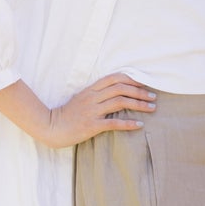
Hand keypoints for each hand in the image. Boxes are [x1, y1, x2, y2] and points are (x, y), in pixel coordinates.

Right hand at [0, 73, 156, 147]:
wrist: (51, 127)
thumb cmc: (67, 114)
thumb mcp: (81, 99)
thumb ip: (96, 94)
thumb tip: (115, 92)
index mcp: (91, 89)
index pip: (114, 78)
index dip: (131, 79)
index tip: (144, 84)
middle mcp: (93, 97)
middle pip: (121, 88)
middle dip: (139, 91)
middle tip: (153, 96)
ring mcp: (92, 111)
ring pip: (120, 102)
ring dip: (138, 104)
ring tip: (152, 108)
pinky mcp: (91, 125)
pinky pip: (113, 123)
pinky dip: (128, 123)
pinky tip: (139, 125)